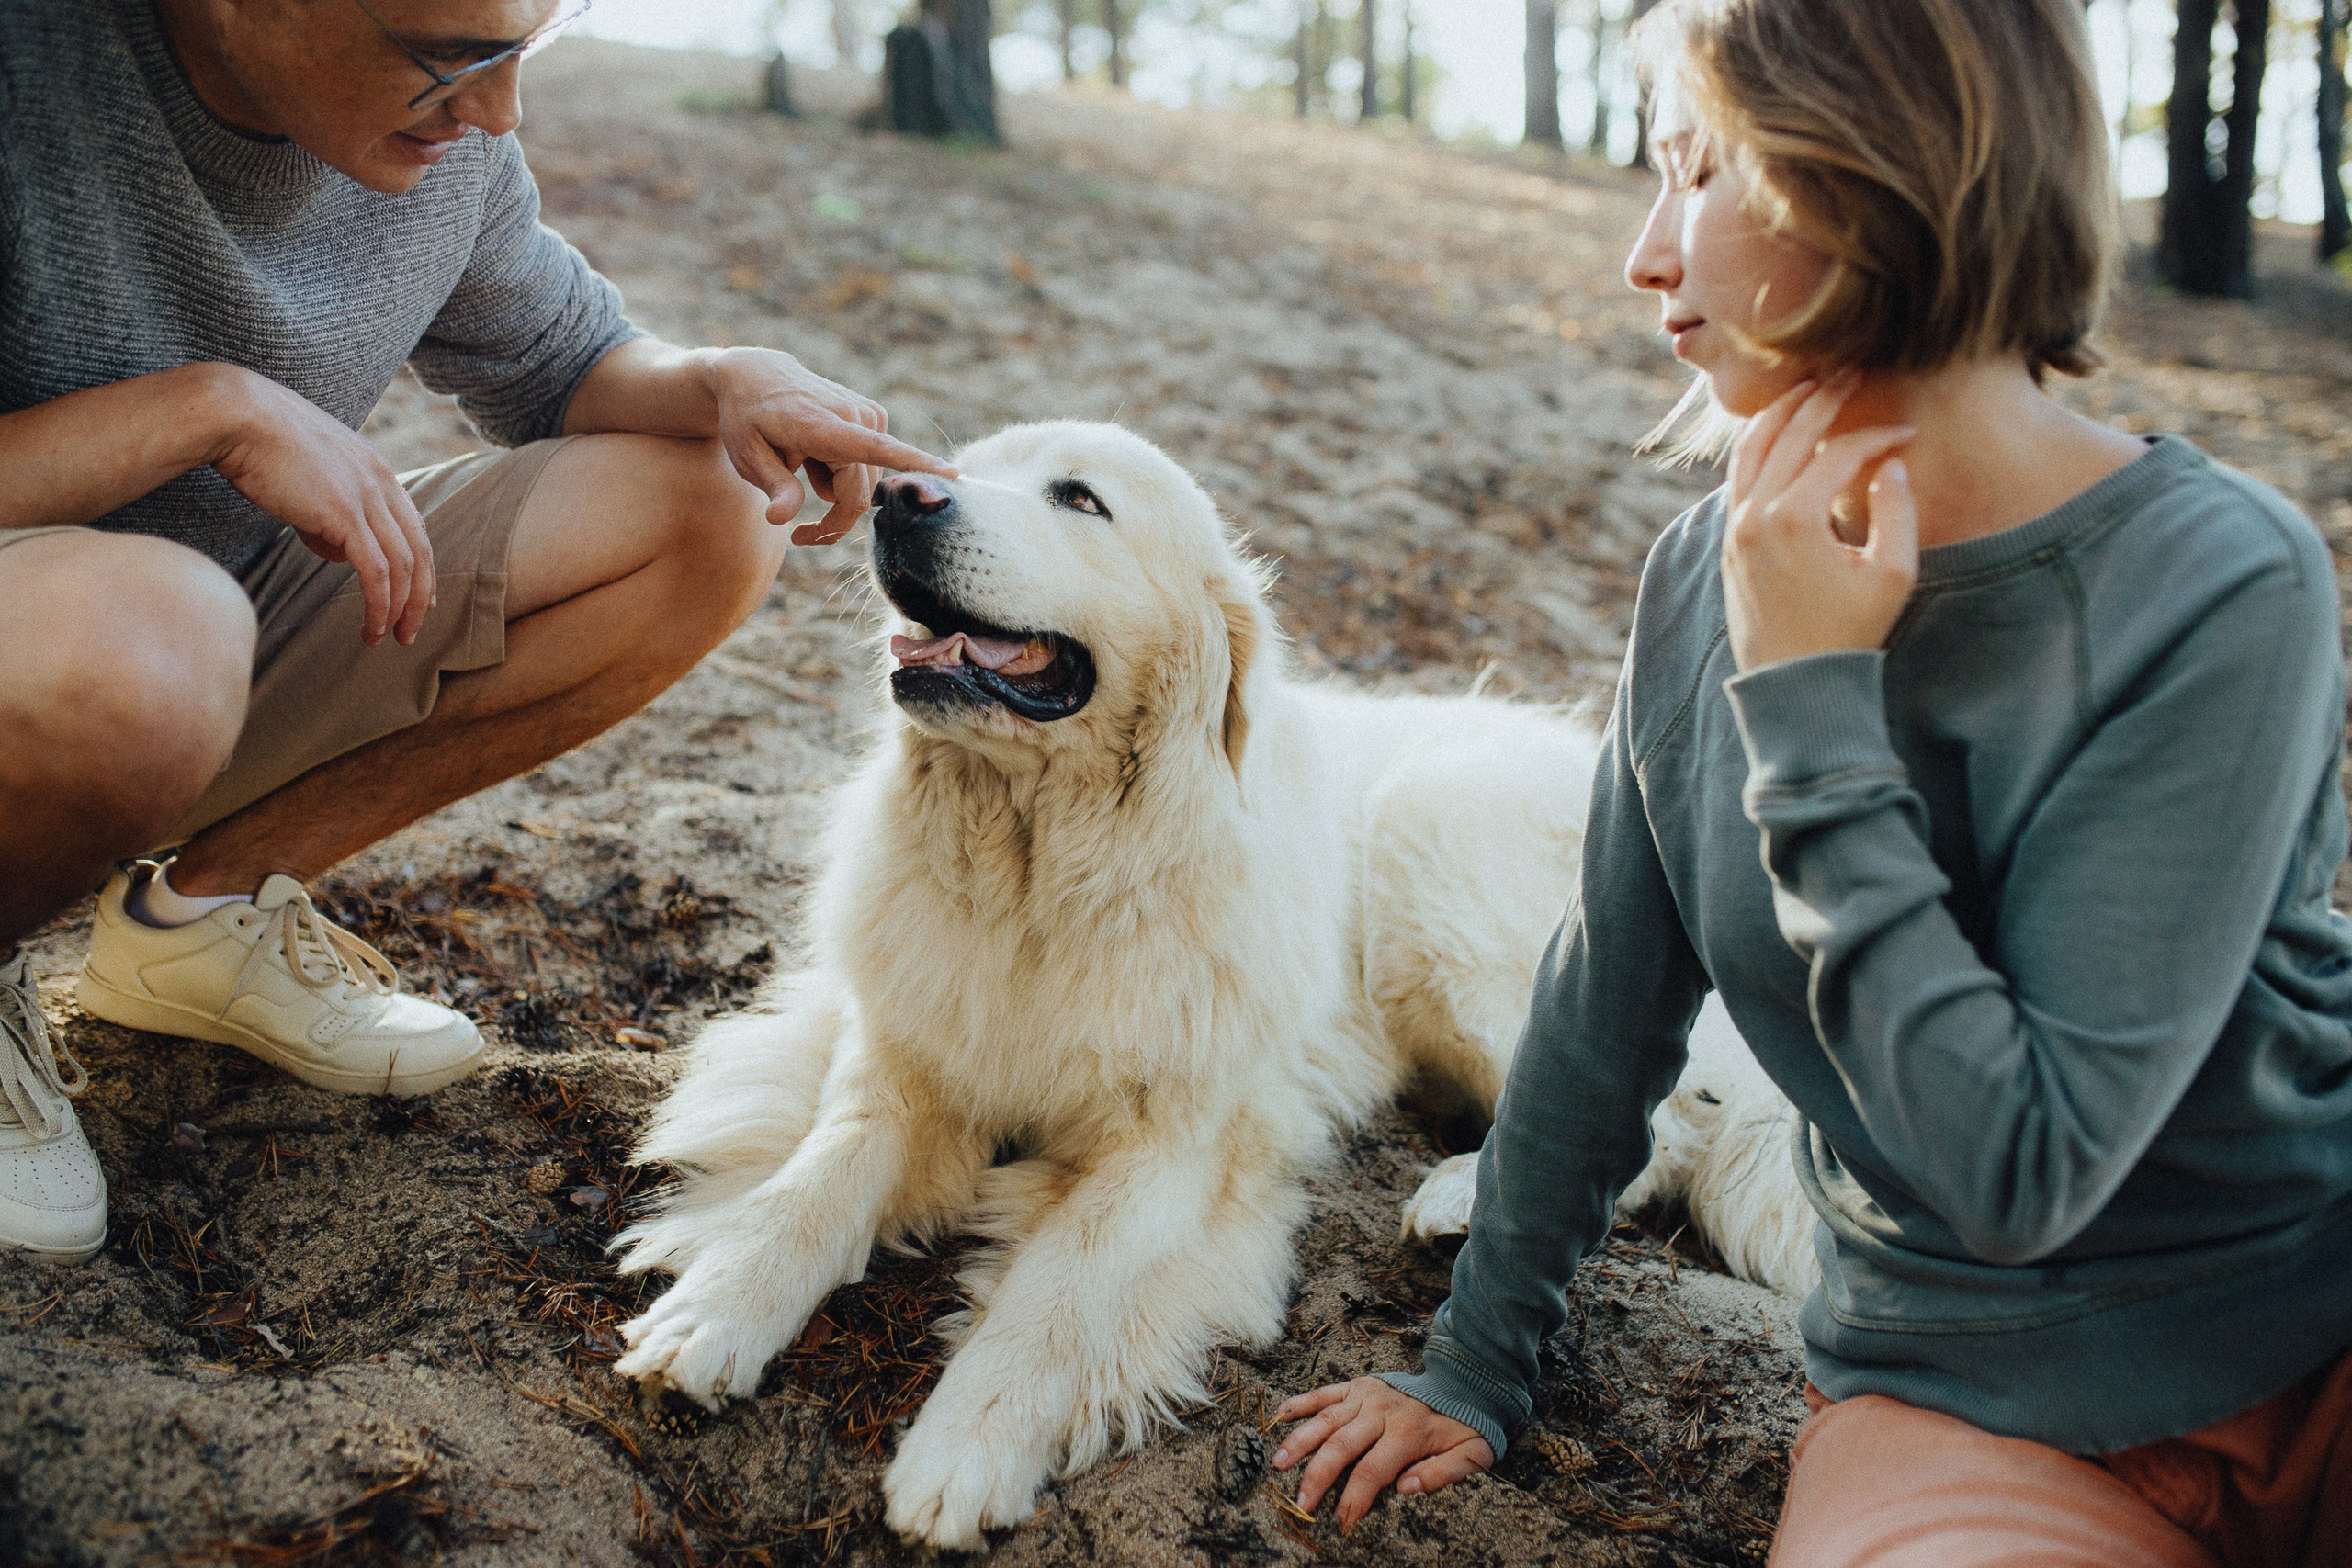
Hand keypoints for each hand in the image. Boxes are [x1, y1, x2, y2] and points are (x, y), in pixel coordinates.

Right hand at [204, 366, 433, 646]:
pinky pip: (376, 572)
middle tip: (410, 630)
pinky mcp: (344, 514)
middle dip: (419, 597)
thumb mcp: (308, 473)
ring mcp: (366, 497)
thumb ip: (328, 507)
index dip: (420, 567)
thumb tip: (333, 545)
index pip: (415, 528)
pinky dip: (379, 605)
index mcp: (376, 469)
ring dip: (400, 610)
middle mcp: (381, 482)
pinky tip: (371, 628)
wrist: (235, 415)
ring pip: (404, 567)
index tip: (418, 599)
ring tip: (387, 637)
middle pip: (420, 551)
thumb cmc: (258, 441)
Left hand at [706, 347, 953, 544]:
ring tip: (799, 466)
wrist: (756, 375)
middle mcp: (855, 416)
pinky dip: (842, 472)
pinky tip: (815, 454)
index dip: (916, 464)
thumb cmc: (746, 419)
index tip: (954, 474)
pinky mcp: (874, 416)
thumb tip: (782, 520)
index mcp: (825, 425)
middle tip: (798, 536)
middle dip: (834, 521)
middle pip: (860, 495)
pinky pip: (868, 465)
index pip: (877, 449)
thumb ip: (773, 488)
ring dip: (834, 492)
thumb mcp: (747, 457)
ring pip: (866, 484)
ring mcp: (868, 414)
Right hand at [1272, 1377, 1494, 1531]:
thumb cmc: (1465, 1426)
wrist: (1463, 1383)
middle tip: (1300, 1504)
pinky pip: (1325, 1392)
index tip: (1340, 1523)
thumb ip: (1442, 1474)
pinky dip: (1301, 1403)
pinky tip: (1280, 1416)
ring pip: (1326, 1420)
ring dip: (1300, 1442)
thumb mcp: (1471, 1455)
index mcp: (1406, 1433)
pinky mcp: (1359, 1384)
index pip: (1371, 1472)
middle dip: (1317, 1478)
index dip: (1353, 1500)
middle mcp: (1381, 1412)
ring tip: (1277, 1464)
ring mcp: (1367, 1395)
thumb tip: (1405, 1490)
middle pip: (1340, 1447)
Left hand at [1720, 373, 1917, 671]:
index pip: (1839, 454)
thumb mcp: (1892, 574)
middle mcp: (1754, 516)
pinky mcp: (1727, 541)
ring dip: (1779, 413)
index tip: (1907, 435)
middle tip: (1850, 370)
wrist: (1795, 685)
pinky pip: (1738, 477)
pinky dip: (1757, 446)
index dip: (1877, 438)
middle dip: (1823, 399)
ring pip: (1750, 449)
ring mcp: (1734, 527)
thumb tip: (1889, 463)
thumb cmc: (1851, 634)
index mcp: (1794, 519)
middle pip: (1788, 435)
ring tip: (1809, 387)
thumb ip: (1896, 510)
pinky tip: (1780, 433)